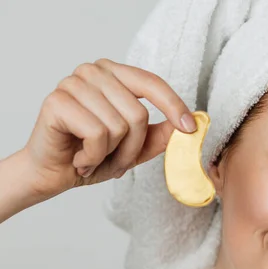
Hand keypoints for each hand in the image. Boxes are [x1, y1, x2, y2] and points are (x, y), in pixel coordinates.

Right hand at [22, 58, 196, 198]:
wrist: (53, 174)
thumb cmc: (92, 155)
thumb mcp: (136, 147)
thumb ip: (161, 134)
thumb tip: (190, 124)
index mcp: (114, 74)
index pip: (152, 83)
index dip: (174, 106)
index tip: (191, 127)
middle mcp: (94, 71)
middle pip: (138, 113)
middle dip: (132, 147)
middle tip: (114, 159)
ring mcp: (73, 83)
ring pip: (119, 126)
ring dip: (112, 154)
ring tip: (93, 157)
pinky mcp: (57, 101)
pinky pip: (97, 135)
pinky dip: (93, 156)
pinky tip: (80, 158)